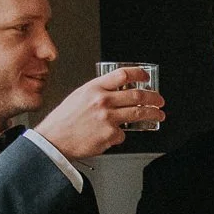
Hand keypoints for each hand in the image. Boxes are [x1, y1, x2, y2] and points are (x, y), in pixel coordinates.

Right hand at [33, 65, 164, 158]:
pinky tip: (112, 135)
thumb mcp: (79, 96)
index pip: (122, 75)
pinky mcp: (111, 134)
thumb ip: (98, 92)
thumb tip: (118, 92)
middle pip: (137, 95)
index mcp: (94, 88)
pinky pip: (124, 134)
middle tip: (160, 101)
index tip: (146, 77)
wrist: (54, 140)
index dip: (139, 74)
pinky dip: (121, 135)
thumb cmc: (64, 120)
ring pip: (139, 113)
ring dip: (153, 114)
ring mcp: (108, 118)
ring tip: (158, 115)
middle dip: (154, 98)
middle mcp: (103, 100)